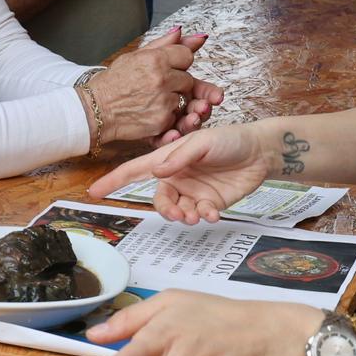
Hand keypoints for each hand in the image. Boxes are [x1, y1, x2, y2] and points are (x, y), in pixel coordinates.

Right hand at [87, 123, 274, 222]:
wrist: (261, 151)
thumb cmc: (231, 139)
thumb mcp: (203, 142)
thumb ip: (180, 158)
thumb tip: (157, 173)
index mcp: (168, 159)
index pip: (135, 170)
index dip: (113, 180)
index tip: (94, 191)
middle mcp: (177, 177)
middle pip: (159, 199)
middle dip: (165, 210)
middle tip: (178, 214)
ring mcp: (193, 191)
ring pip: (177, 211)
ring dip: (184, 216)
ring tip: (197, 215)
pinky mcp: (211, 203)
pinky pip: (199, 215)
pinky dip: (204, 217)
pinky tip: (213, 213)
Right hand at [88, 27, 222, 144]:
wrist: (95, 109)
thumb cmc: (113, 82)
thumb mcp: (134, 56)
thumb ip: (164, 44)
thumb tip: (188, 33)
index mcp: (155, 59)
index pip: (187, 56)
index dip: (177, 63)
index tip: (166, 68)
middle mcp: (161, 79)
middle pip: (188, 79)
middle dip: (176, 83)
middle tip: (154, 86)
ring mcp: (163, 101)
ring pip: (183, 99)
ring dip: (171, 100)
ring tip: (150, 99)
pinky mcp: (162, 120)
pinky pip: (176, 116)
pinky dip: (165, 116)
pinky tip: (149, 111)